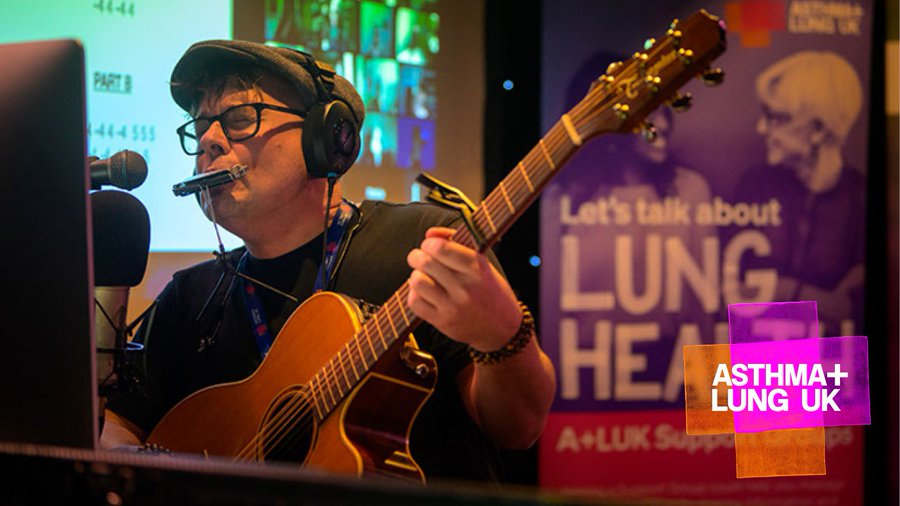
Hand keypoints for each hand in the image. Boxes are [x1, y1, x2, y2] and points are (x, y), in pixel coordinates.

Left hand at [406, 227, 521, 350]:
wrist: (503, 328)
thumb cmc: (491, 291)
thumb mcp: (483, 264)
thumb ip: (457, 243)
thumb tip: (430, 233)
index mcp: (477, 268)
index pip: (441, 248)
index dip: (429, 243)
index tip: (430, 246)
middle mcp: (465, 287)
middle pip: (425, 262)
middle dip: (417, 256)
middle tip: (420, 258)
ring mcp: (453, 306)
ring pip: (417, 281)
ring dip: (416, 275)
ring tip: (424, 276)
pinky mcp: (443, 322)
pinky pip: (415, 302)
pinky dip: (415, 294)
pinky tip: (424, 293)